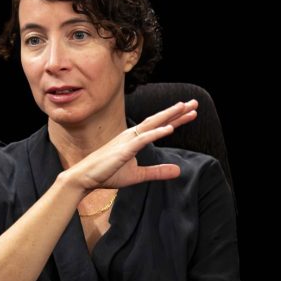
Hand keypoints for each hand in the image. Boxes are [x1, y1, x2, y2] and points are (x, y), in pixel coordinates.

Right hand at [67, 100, 197, 190]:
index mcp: (135, 139)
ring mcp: (127, 140)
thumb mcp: (138, 175)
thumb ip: (157, 172)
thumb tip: (178, 171)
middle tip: (195, 103)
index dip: (176, 119)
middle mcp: (132, 135)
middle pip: (159, 120)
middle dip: (177, 111)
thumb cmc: (107, 174)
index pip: (159, 126)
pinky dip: (156, 133)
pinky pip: (143, 139)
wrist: (85, 177)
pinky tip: (169, 129)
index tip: (191, 113)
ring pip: (152, 124)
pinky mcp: (124, 149)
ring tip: (185, 108)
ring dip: (169, 116)